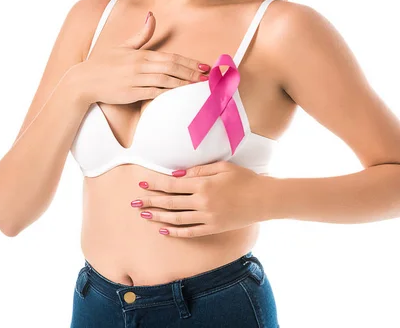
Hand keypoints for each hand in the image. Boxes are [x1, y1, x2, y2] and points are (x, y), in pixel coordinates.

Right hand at [67, 10, 210, 104]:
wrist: (84, 81)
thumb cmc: (104, 64)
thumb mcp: (123, 46)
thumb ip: (141, 35)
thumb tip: (151, 15)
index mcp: (141, 54)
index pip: (170, 56)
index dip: (189, 61)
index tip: (203, 65)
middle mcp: (140, 66)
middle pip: (171, 67)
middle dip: (191, 71)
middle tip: (208, 76)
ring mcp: (136, 80)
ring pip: (166, 79)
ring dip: (184, 82)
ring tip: (199, 85)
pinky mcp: (132, 93)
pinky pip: (154, 92)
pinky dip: (168, 92)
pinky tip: (180, 93)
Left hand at [130, 161, 265, 237]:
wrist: (265, 199)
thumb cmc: (245, 179)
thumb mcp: (222, 167)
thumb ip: (198, 170)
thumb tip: (177, 174)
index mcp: (203, 184)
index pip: (172, 185)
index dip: (155, 184)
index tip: (141, 184)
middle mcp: (202, 202)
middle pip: (170, 202)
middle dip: (150, 202)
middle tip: (134, 203)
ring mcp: (207, 217)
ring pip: (176, 219)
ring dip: (158, 217)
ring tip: (144, 215)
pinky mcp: (213, 228)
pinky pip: (190, 231)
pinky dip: (175, 232)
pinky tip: (164, 230)